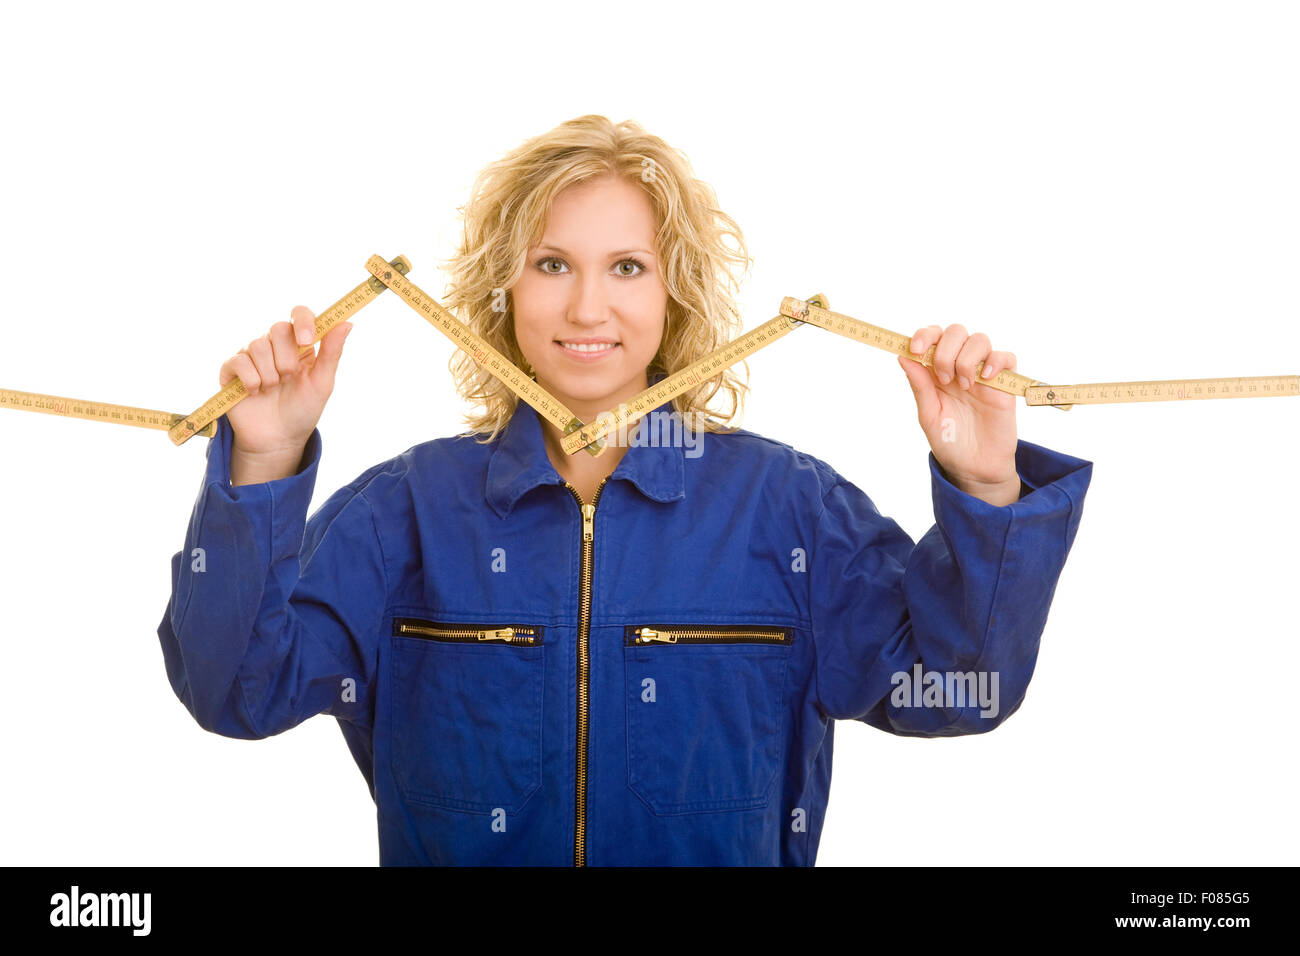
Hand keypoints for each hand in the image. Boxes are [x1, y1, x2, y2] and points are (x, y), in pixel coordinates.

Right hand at [220, 306, 352, 458]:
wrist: (278, 439)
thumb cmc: (302, 409)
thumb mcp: (322, 383)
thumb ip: (332, 352)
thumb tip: (347, 322)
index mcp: (300, 344)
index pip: (300, 314)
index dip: (303, 321)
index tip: (306, 340)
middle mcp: (275, 344)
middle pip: (278, 328)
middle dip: (287, 359)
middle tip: (289, 378)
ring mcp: (252, 355)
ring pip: (258, 346)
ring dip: (270, 374)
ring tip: (273, 389)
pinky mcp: (232, 369)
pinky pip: (239, 361)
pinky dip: (251, 381)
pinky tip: (255, 392)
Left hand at [897, 324, 1019, 503]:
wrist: (975, 468)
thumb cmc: (950, 442)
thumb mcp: (929, 415)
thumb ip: (920, 386)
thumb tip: (903, 356)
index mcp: (936, 372)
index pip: (932, 338)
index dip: (924, 335)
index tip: (916, 348)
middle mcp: (959, 367)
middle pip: (955, 332)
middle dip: (946, 350)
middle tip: (944, 379)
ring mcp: (982, 374)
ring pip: (979, 340)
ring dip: (967, 358)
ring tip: (964, 386)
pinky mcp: (1004, 385)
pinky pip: (1006, 357)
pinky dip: (995, 361)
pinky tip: (985, 378)